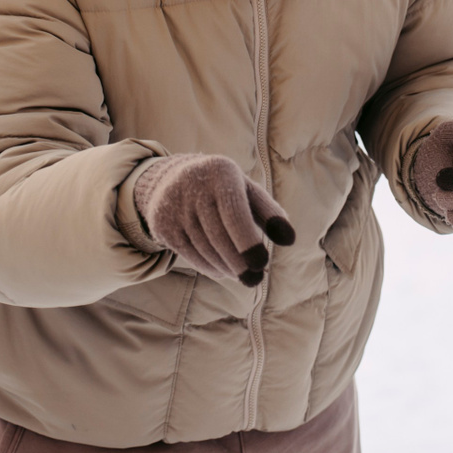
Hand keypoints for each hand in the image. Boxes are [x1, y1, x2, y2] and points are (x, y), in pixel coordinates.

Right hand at [133, 154, 294, 286]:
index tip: (262, 263)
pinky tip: (224, 271)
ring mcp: (175, 207)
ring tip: (242, 275)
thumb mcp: (247, 192)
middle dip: (239, 263)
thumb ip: (270, 213)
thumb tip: (289, 239)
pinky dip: (210, 267)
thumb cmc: (223, 189)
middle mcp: (193, 187)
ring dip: (227, 267)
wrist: (172, 180)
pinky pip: (190, 255)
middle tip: (255, 279)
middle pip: (219, 236)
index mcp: (220, 172)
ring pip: (205, 249)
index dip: (248, 242)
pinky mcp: (162, 225)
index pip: (234, 213)